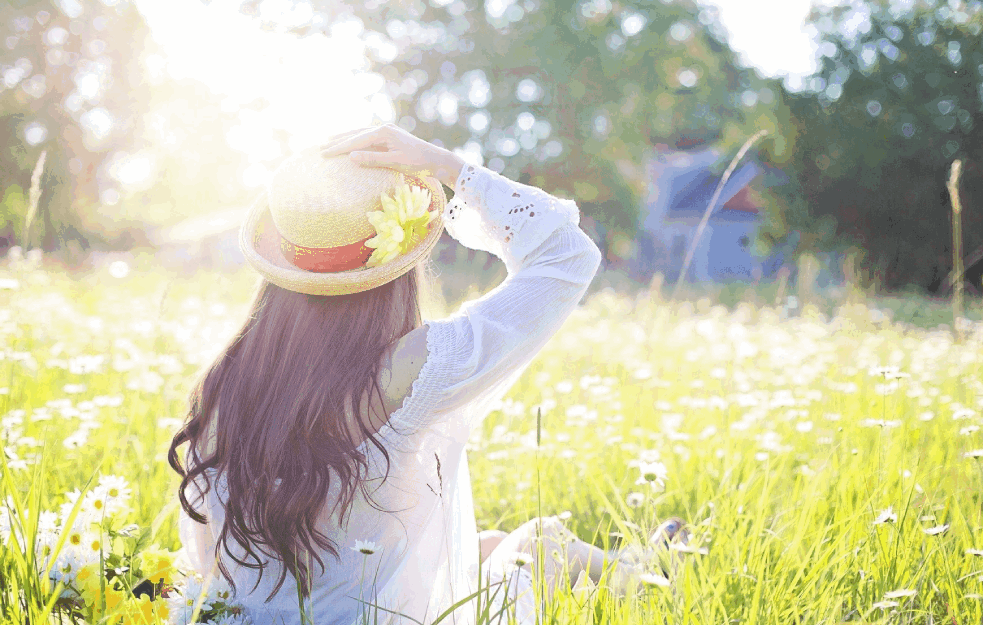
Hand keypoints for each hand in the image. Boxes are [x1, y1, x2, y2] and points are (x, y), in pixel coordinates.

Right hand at [320, 124, 464, 188]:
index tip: (324, 154)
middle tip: (320, 149)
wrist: (436, 159)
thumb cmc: (418, 162)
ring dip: (345, 138)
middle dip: (338, 141)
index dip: (339, 148)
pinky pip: (367, 137)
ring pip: (360, 134)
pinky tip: (350, 143)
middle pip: (355, 134)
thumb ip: (373, 159)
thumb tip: (350, 156)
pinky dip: (356, 140)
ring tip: (329, 142)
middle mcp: (383, 128)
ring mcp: (387, 131)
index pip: (356, 140)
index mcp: (383, 132)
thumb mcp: (395, 162)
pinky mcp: (390, 137)